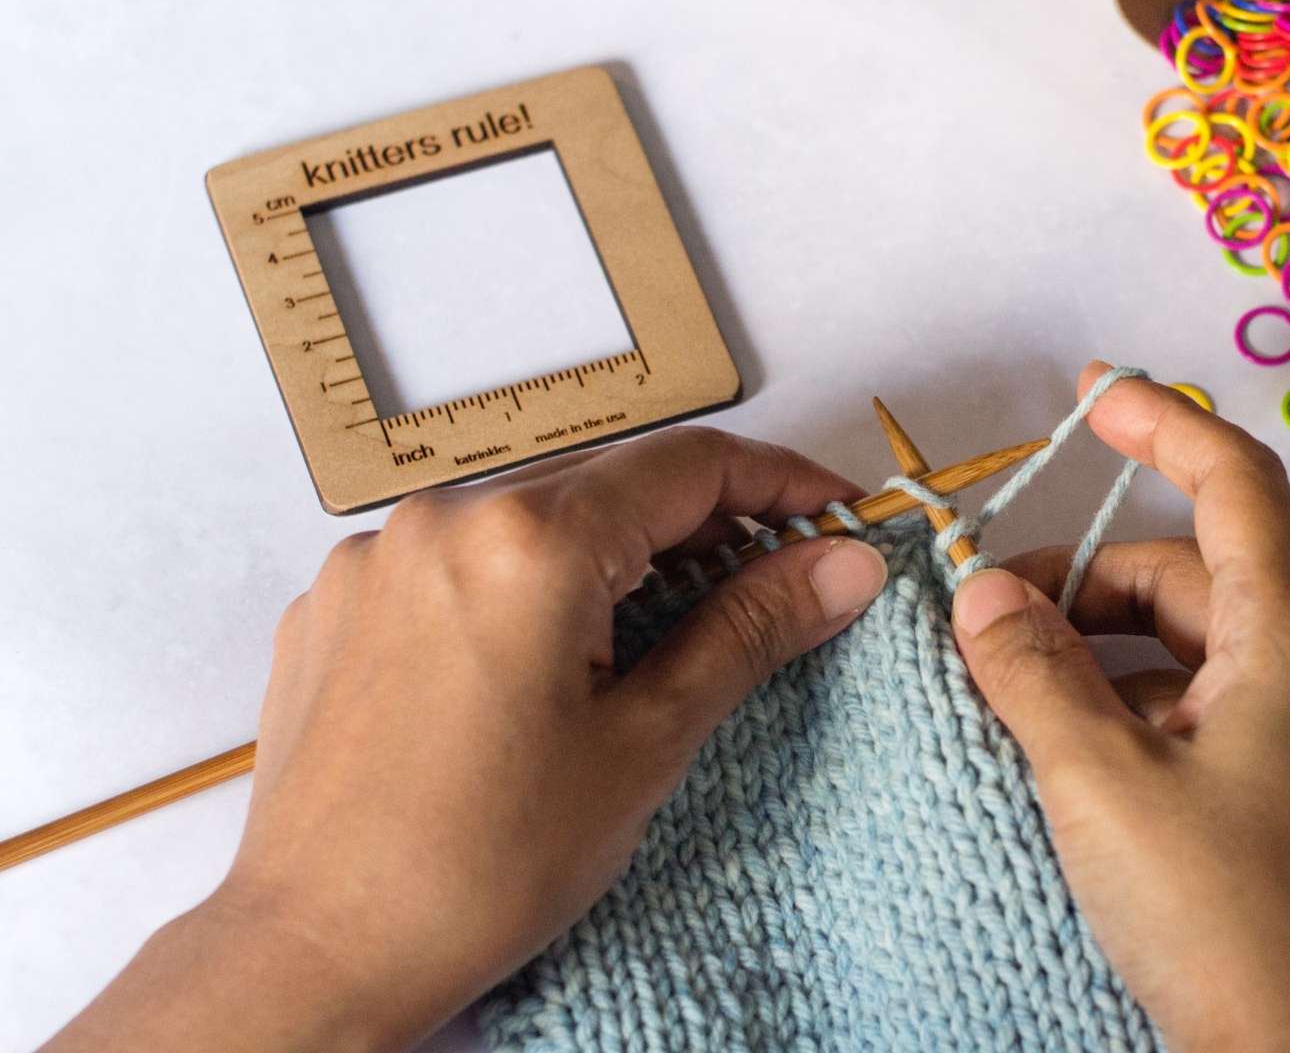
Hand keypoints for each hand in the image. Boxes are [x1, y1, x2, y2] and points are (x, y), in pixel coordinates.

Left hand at [52, 428, 888, 1052]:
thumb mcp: (644, 743)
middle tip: (767, 590)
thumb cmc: (482, 864)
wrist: (318, 950)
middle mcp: (441, 519)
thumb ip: (749, 630)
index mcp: (529, 542)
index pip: (690, 466)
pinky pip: (455, 561)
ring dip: (606, 560)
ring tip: (650, 645)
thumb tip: (843, 565)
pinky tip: (540, 669)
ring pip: (530, 522)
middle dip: (699, 529)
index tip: (836, 519)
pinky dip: (518, 590)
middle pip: (609, 486)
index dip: (782, 484)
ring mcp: (374, 557)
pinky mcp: (334, 601)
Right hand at [950, 365, 1289, 1052]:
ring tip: (1017, 695)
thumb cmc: (1225, 923)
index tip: (1090, 392)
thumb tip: (983, 590)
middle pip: (1197, 572)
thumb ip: (1033, 671)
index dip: (1161, 421)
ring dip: (1106, 650)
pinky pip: (1213, 712)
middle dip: (1090, 577)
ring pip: (1199, 648)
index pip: (1235, 481)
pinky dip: (1138, 707)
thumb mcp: (1101, 783)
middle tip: (992, 617)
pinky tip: (1074, 757)